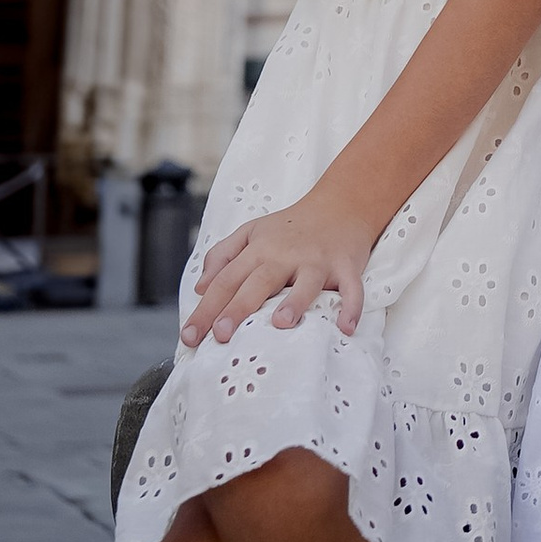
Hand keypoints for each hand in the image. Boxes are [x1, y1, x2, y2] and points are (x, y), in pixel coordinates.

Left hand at [182, 185, 372, 343]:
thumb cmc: (291, 227)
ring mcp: (317, 260)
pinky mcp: (346, 265)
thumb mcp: (252, 232)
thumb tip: (200, 288)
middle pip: (258, 282)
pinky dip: (351, 306)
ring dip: (294, 302)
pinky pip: (351, 288)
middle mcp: (286, 254)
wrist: (341, 204)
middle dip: (238, 308)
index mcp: (259, 248)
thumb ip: (223, 256)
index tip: (188, 337)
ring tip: (281, 324)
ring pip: (305, 282)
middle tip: (220, 335)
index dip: (206, 308)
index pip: (226, 280)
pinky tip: (345, 328)